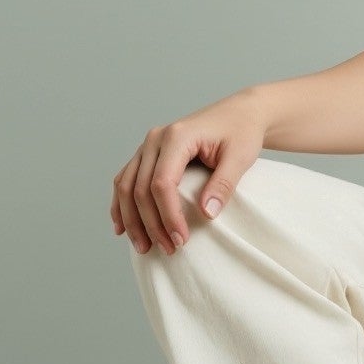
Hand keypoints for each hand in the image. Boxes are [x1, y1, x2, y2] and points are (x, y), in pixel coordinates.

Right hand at [111, 86, 268, 254]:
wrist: (240, 114)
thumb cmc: (242, 133)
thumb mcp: (240, 157)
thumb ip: (224, 184)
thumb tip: (206, 214)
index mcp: (177, 136)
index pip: (162, 183)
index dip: (168, 215)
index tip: (181, 240)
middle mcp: (155, 139)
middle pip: (140, 188)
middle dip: (151, 223)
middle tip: (168, 249)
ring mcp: (148, 145)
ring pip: (126, 185)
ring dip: (131, 219)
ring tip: (143, 247)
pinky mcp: (148, 154)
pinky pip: (125, 179)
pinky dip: (121, 204)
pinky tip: (122, 228)